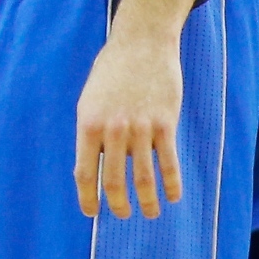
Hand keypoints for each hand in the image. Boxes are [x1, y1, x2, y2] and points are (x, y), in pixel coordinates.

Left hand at [76, 24, 183, 218]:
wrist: (141, 44)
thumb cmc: (112, 74)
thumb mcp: (90, 101)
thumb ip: (91, 134)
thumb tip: (93, 168)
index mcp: (88, 124)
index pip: (85, 172)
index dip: (88, 198)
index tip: (92, 213)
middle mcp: (112, 130)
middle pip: (114, 181)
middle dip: (119, 205)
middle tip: (123, 215)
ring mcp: (140, 127)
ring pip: (144, 178)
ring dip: (148, 202)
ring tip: (150, 213)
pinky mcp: (165, 123)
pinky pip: (168, 162)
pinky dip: (172, 184)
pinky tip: (173, 196)